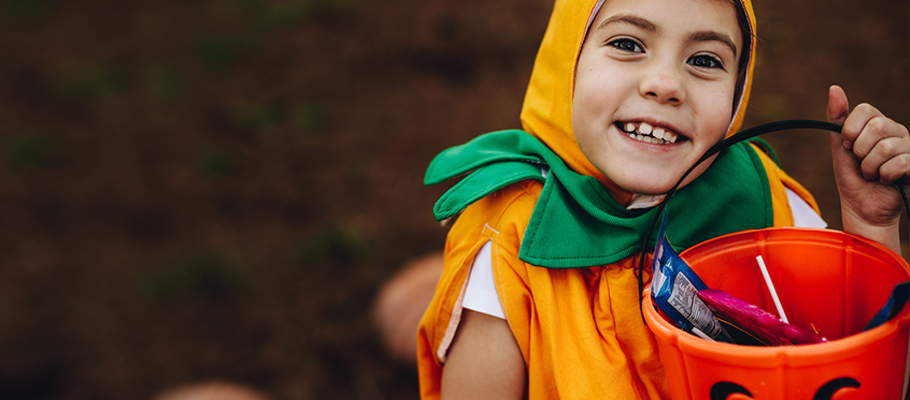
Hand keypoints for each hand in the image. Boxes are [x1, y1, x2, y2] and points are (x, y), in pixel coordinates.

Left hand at [827, 85, 909, 251]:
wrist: (862, 208)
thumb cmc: (852, 178)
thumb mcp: (840, 147)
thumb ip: (837, 119)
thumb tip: (834, 88)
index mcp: (879, 124)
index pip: (866, 109)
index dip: (851, 130)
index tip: (848, 146)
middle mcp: (898, 132)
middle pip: (878, 126)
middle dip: (860, 150)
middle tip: (861, 162)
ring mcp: (909, 148)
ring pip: (886, 147)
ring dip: (870, 167)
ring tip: (872, 174)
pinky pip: (899, 164)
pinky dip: (885, 176)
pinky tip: (886, 180)